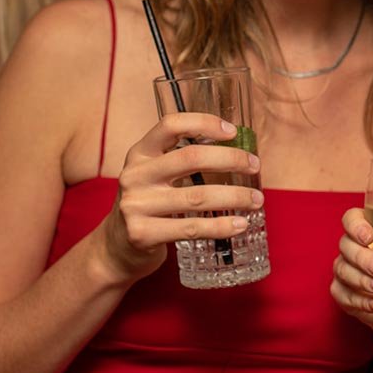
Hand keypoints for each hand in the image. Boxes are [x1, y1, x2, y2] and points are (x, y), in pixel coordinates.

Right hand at [98, 112, 262, 284]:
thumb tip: (237, 151)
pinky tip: (240, 224)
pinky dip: (221, 226)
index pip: (170, 124)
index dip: (204, 123)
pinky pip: (192, 228)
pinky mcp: (142, 234)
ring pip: (197, 197)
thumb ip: (182, 160)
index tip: (233, 131)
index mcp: (140, 153)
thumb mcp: (154, 175)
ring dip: (235, 197)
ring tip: (257, 200)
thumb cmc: (148, 205)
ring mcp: (136, 205)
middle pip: (191, 157)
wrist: (115, 249)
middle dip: (231, 159)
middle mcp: (135, 175)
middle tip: (255, 165)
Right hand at [329, 207, 372, 343]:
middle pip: (346, 245)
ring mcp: (345, 270)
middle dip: (363, 257)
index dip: (356, 225)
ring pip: (343, 270)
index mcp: (370, 230)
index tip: (370, 235)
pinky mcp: (343, 293)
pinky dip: (359, 300)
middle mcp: (353, 248)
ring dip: (362, 280)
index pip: (352, 219)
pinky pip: (343, 294)